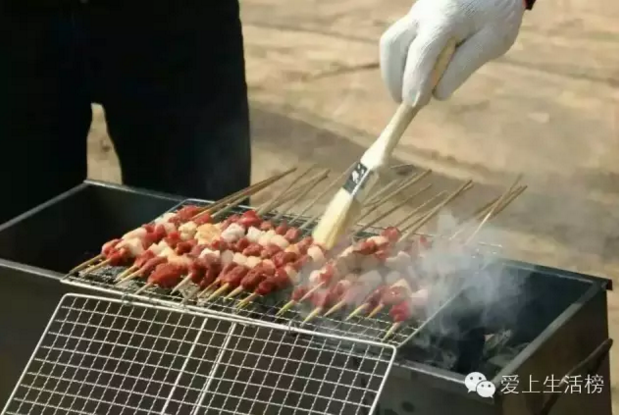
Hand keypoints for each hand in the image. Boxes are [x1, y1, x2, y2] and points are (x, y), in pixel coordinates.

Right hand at [380, 0, 525, 106]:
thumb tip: (437, 93)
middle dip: (394, 78)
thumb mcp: (493, 42)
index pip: (422, 51)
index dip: (414, 79)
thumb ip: (463, 67)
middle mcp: (423, 13)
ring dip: (393, 72)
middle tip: (406, 103)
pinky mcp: (414, 17)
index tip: (413, 104)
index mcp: (446, 18)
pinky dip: (400, 62)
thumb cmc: (497, 12)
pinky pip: (398, 41)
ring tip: (408, 93)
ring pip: (390, 43)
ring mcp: (415, 12)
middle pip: (392, 45)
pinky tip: (414, 76)